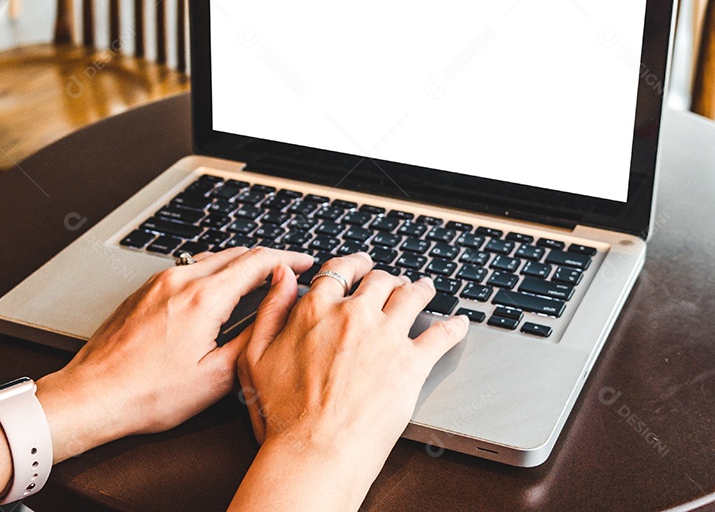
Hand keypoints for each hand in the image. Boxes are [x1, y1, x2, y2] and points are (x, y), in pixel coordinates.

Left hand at [35, 246, 313, 461]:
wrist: (91, 395)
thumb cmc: (148, 395)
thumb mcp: (216, 376)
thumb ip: (253, 336)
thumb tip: (278, 312)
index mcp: (204, 298)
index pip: (259, 261)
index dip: (289, 259)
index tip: (306, 263)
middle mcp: (181, 279)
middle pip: (237, 253)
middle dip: (269, 260)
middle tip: (289, 272)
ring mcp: (159, 281)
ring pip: (212, 258)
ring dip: (241, 264)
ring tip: (259, 281)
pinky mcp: (144, 290)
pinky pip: (189, 268)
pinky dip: (214, 271)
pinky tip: (218, 291)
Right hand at [234, 252, 468, 507]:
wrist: (315, 450)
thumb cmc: (282, 413)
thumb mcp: (255, 354)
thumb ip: (271, 309)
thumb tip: (282, 275)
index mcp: (316, 309)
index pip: (340, 271)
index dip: (353, 263)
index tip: (360, 264)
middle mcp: (354, 315)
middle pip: (379, 280)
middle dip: (388, 278)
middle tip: (394, 282)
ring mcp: (387, 336)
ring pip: (412, 296)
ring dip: (420, 289)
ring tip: (425, 288)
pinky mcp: (412, 362)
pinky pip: (441, 334)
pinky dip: (454, 326)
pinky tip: (459, 323)